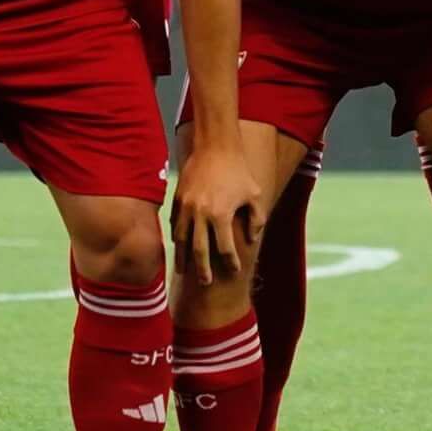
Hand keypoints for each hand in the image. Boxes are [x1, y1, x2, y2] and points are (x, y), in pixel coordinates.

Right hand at [171, 139, 260, 285]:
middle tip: (206, 283)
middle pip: (199, 251)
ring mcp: (186, 207)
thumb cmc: (239, 170)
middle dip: (203, 269)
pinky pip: (175, 224)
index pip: (225, 248)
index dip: (231, 262)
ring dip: (183, 258)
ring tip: (184, 271)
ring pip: (181, 240)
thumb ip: (256, 219)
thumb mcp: (255, 194)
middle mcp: (201, 214)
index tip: (234, 270)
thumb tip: (251, 239)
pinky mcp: (178, 199)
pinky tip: (178, 247)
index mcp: (221, 215)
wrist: (215, 146)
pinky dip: (176, 238)